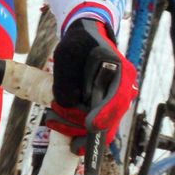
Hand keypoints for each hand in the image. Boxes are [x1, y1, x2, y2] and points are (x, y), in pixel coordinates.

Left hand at [47, 19, 136, 148]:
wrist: (86, 44)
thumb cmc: (78, 44)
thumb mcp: (67, 53)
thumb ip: (66, 76)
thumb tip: (67, 103)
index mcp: (122, 73)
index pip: (119, 97)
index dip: (106, 113)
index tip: (91, 125)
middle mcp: (124, 92)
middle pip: (108, 121)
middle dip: (78, 123)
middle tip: (53, 115)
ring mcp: (114, 105)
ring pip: (97, 130)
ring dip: (71, 127)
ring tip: (51, 116)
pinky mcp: (102, 113)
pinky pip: (91, 131)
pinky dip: (73, 130)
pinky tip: (55, 122)